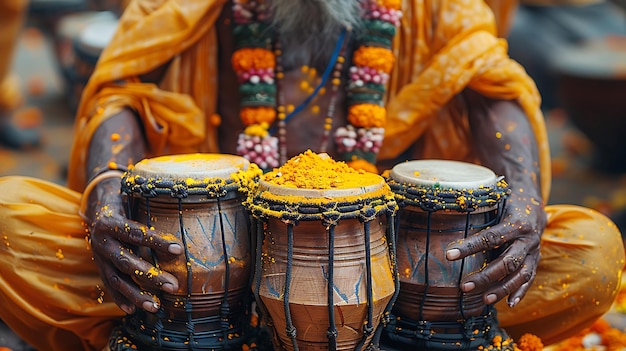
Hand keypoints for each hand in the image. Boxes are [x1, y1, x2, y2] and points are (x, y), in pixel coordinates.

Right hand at [86, 177, 182, 313]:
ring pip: (116, 279)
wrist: (97, 207)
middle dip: (150, 275)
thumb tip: (179, 201)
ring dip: (136, 295)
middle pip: (126, 261)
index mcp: (110, 222)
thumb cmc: (125, 202)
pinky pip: (109, 286)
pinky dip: (120, 299)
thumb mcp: (133, 197)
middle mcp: (101, 241)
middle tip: (173, 286)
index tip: (179, 249)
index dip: (157, 242)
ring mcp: (98, 257)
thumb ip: (150, 203)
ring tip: (156, 306)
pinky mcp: (99, 268)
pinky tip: (132, 311)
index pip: (136, 233)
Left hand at [445, 189, 545, 306]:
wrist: (535, 203)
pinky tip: (509, 304)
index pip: (490, 238)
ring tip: (484, 299)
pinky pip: (529, 279)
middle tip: (464, 286)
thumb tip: (449, 208)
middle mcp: (528, 240)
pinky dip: (520, 292)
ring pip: (520, 275)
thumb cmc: (508, 201)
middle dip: (485, 277)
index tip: (449, 255)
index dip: (469, 247)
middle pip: (507, 263)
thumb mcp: (496, 199)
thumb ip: (478, 208)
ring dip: (502, 289)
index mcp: (516, 223)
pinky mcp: (536, 260)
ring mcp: (534, 252)